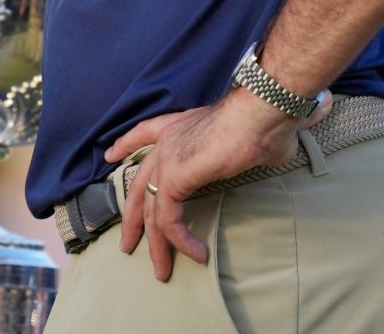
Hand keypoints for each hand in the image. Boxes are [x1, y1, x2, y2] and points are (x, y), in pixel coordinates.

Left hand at [103, 88, 328, 279]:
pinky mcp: (173, 179)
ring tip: (163, 271)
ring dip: (157, 246)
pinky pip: (168, 219)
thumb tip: (273, 148)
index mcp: (181, 125)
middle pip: (139, 185)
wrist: (259, 113)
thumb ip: (251, 150)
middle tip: (128, 243)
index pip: (143, 133)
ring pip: (152, 211)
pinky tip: (196, 254)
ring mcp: (166, 160)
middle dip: (132, 218)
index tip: (110, 156)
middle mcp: (167, 140)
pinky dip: (180, 241)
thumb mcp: (252, 139)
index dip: (125, 145)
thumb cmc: (264, 121)